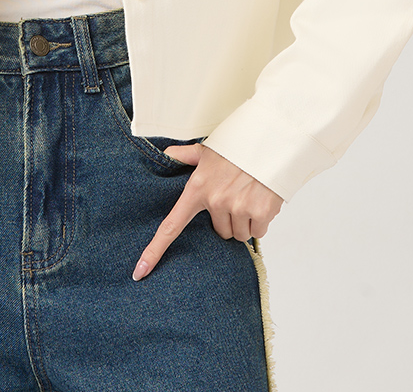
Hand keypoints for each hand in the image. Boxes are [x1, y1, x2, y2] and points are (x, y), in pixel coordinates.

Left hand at [132, 143, 282, 280]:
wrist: (271, 140)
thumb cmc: (238, 146)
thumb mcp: (208, 149)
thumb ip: (186, 156)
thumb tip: (167, 153)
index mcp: (197, 188)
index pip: (171, 225)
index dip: (154, 250)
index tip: (141, 271)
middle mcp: (215, 200)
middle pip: (219, 231)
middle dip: (228, 219)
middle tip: (235, 196)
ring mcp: (238, 207)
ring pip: (239, 234)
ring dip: (245, 221)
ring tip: (249, 196)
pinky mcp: (260, 212)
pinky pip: (258, 232)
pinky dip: (261, 222)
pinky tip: (261, 200)